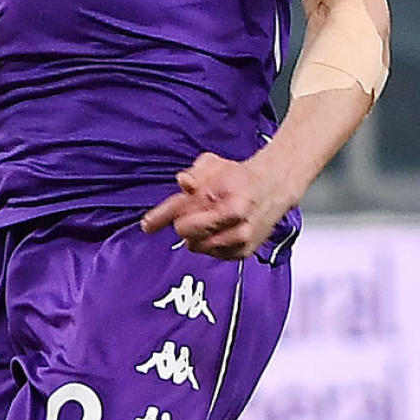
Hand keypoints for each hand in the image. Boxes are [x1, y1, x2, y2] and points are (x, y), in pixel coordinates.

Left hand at [141, 153, 292, 258]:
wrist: (272, 189)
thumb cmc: (239, 177)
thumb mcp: (214, 165)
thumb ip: (196, 173)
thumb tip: (183, 183)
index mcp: (228, 199)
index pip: (186, 211)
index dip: (162, 216)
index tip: (147, 224)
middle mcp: (236, 223)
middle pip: (186, 232)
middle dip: (183, 222)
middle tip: (192, 211)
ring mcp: (240, 240)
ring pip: (196, 246)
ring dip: (195, 234)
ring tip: (208, 219)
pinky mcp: (243, 253)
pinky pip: (210, 254)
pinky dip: (208, 243)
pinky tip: (217, 229)